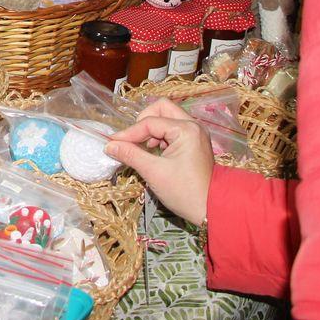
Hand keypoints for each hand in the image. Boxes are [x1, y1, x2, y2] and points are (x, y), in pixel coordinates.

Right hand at [105, 98, 213, 225]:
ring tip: (143, 149)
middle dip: (143, 122)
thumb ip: (130, 155)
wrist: (211, 210)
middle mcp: (193, 125)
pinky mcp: (194, 142)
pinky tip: (154, 152)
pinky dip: (160, 136)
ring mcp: (195, 133)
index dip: (129, 133)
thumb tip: (109, 146)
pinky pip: (172, 129)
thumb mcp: (153, 172)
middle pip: (161, 109)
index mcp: (186, 130)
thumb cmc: (184, 191)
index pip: (150, 122)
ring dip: (151, 129)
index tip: (112, 143)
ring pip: (167, 118)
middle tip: (133, 139)